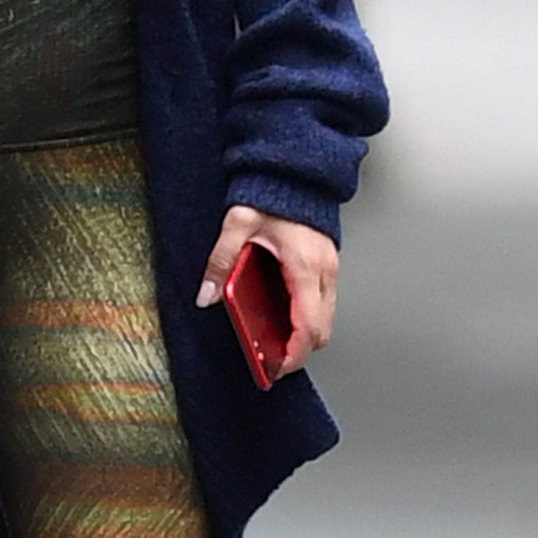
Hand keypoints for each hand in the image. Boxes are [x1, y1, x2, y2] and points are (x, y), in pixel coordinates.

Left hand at [198, 205, 337, 372]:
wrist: (294, 170)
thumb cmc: (271, 193)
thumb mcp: (237, 225)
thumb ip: (221, 261)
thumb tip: (207, 294)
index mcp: (304, 266)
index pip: (308, 325)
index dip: (294, 353)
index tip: (276, 367)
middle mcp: (324, 271)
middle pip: (322, 329)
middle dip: (299, 349)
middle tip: (271, 360)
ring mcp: (330, 268)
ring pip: (325, 317)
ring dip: (304, 334)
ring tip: (274, 341)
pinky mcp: (327, 264)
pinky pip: (323, 301)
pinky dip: (307, 316)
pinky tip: (282, 316)